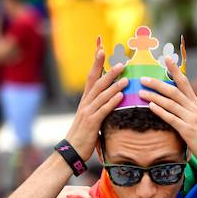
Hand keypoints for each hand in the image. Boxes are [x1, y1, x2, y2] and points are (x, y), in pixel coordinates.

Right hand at [64, 42, 128, 160]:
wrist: (71, 151)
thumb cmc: (83, 136)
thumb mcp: (92, 119)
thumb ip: (101, 109)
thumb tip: (113, 101)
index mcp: (86, 100)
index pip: (92, 76)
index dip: (96, 61)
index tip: (101, 46)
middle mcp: (85, 103)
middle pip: (97, 81)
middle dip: (107, 69)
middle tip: (120, 60)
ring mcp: (88, 112)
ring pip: (102, 94)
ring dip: (114, 84)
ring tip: (125, 76)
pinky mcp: (92, 123)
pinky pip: (103, 110)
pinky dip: (112, 101)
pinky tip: (121, 95)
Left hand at [138, 57, 196, 163]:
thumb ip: (190, 113)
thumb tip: (177, 108)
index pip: (185, 83)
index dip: (175, 70)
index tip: (167, 59)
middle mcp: (193, 109)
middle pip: (174, 91)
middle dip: (158, 83)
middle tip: (144, 78)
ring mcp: (190, 119)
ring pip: (170, 103)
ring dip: (154, 96)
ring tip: (141, 92)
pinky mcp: (187, 130)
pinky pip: (171, 118)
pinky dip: (160, 111)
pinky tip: (151, 106)